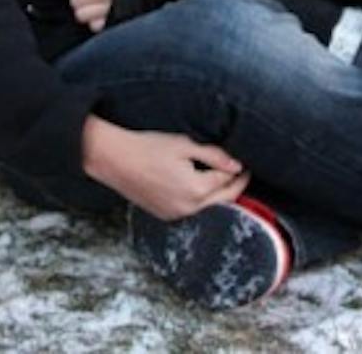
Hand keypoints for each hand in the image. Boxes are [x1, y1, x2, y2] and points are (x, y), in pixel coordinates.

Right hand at [81, 116, 249, 220]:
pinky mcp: (165, 215)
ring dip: (219, 195)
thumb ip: (214, 156)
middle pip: (224, 200)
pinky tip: (202, 187)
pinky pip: (192, 211)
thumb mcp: (185, 145)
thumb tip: (237, 165)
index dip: (239, 171)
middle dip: (236, 187)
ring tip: (224, 178)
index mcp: (196, 189)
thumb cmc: (148, 147)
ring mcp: (176, 215)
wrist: (115, 159)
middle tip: (242, 172)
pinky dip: (202, 201)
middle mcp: (188, 208)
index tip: (245, 163)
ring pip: (209, 208)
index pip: (228, 182)